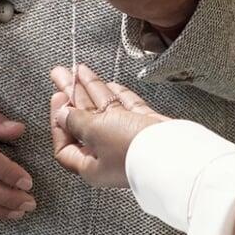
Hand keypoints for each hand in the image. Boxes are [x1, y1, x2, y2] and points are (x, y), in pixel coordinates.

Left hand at [49, 64, 166, 188]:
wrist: (176, 153)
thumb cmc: (133, 149)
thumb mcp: (95, 131)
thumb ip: (77, 121)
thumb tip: (63, 115)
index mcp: (91, 165)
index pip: (66, 145)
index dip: (58, 122)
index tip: (58, 98)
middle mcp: (108, 155)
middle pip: (83, 123)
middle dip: (72, 96)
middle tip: (61, 74)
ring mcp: (127, 140)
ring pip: (104, 111)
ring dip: (90, 89)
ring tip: (78, 69)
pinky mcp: (145, 128)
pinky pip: (125, 109)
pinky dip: (116, 95)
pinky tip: (107, 83)